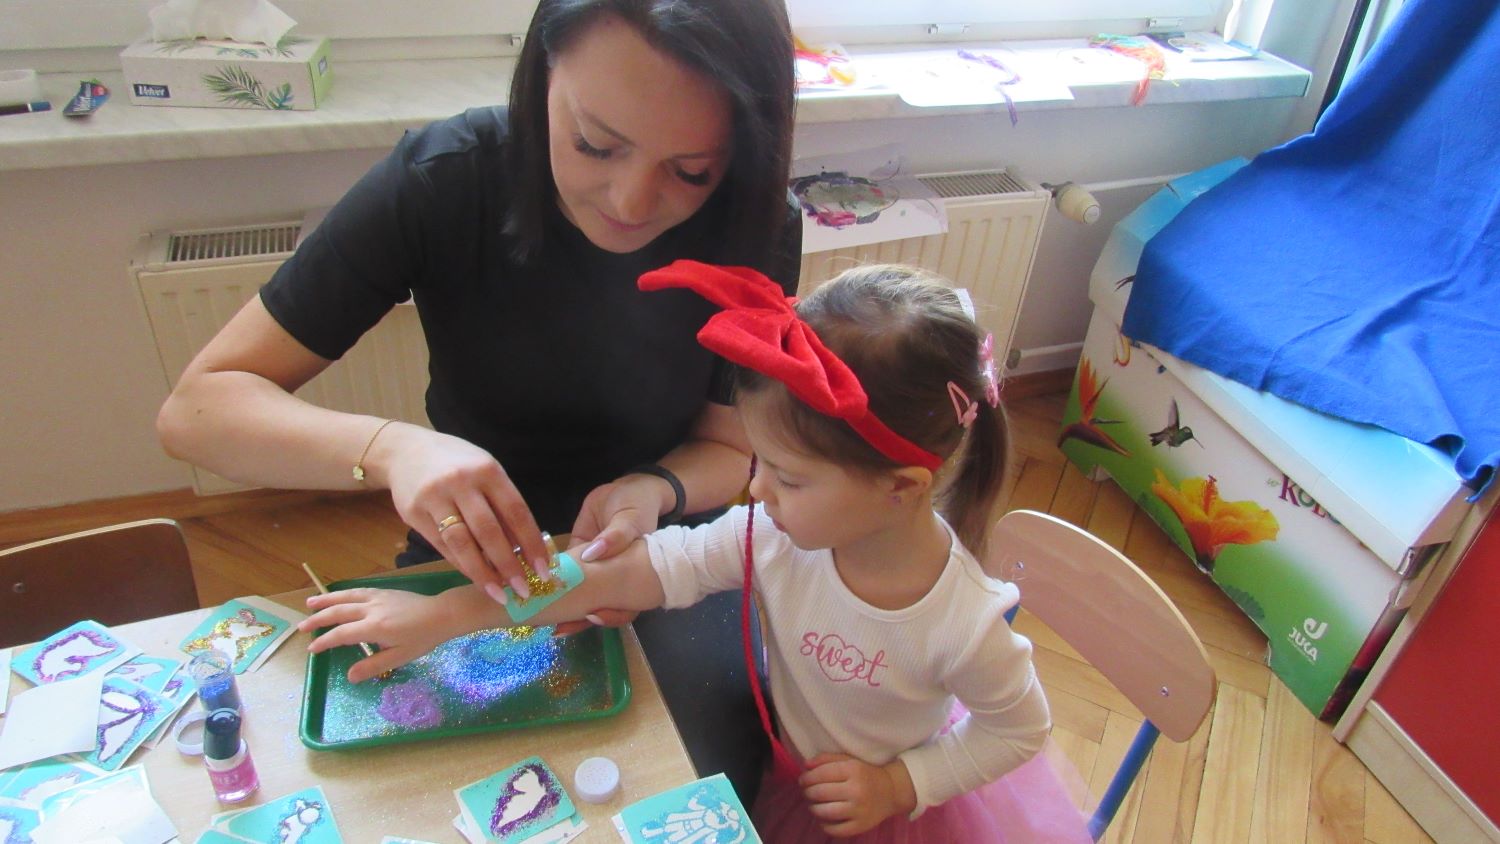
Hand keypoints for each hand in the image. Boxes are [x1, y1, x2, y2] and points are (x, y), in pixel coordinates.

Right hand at [299, 588, 452, 682]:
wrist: (442, 614)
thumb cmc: (423, 638)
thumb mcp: (400, 656)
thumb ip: (373, 665)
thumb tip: (349, 676)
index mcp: (375, 627)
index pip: (342, 634)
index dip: (325, 641)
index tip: (312, 649)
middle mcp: (372, 609)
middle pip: (338, 612)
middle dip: (318, 620)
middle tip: (302, 627)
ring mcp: (377, 597)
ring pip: (346, 597)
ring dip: (326, 600)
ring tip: (309, 604)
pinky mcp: (383, 591)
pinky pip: (358, 590)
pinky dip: (343, 593)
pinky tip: (336, 596)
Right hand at [379, 426, 550, 602]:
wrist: (407, 451)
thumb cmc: (458, 464)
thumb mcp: (486, 472)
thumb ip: (503, 505)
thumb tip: (525, 548)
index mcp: (488, 470)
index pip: (516, 511)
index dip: (531, 543)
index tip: (543, 569)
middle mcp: (461, 483)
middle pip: (488, 531)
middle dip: (508, 564)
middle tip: (523, 589)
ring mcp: (434, 498)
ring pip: (461, 543)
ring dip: (483, 572)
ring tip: (499, 593)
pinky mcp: (414, 514)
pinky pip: (442, 546)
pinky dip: (462, 564)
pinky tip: (476, 577)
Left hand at [550, 474, 666, 635]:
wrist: (629, 487)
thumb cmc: (638, 507)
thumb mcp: (631, 520)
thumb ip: (615, 537)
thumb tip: (591, 554)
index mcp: (633, 579)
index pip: (625, 608)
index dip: (610, 616)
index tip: (591, 615)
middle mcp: (613, 580)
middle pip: (597, 608)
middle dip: (577, 620)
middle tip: (557, 627)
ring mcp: (594, 570)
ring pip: (578, 595)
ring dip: (561, 605)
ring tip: (540, 614)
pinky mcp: (577, 556)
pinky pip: (565, 572)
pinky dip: (551, 579)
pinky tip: (533, 583)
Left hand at [800, 754, 916, 837]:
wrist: (890, 792)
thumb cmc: (865, 774)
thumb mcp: (849, 760)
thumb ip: (826, 759)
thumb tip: (805, 766)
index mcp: (853, 770)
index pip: (821, 774)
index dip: (806, 778)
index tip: (802, 780)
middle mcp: (856, 790)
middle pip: (820, 793)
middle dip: (807, 792)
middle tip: (806, 792)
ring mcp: (859, 810)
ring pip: (824, 812)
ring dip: (813, 808)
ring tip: (812, 804)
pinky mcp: (860, 826)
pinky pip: (834, 829)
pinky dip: (824, 824)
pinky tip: (823, 817)